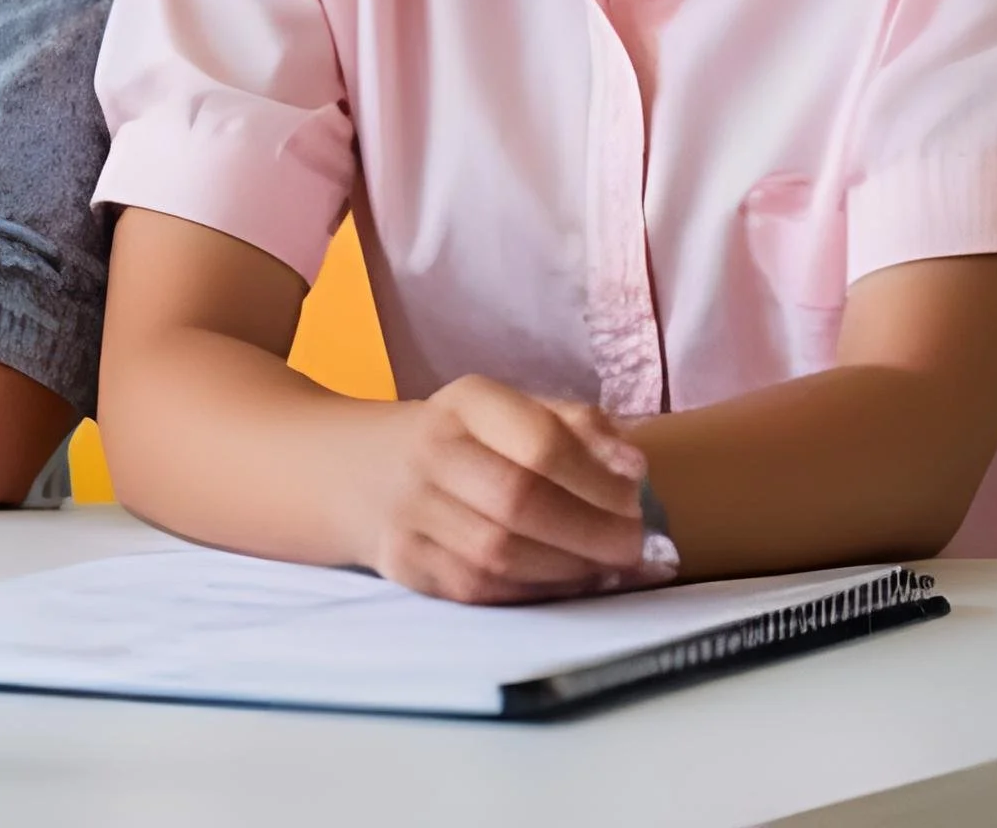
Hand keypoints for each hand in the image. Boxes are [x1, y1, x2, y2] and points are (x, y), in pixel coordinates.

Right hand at [347, 375, 660, 603]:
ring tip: (608, 567)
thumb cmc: (462, 441)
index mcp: (464, 404)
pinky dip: (536, 593)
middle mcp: (430, 452)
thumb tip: (632, 465)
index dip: (596, 474)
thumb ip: (575, 428)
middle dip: (591, 531)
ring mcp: (410, 511)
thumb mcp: (508, 413)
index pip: (538, 440)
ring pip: (500, 555)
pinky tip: (567, 584)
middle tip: (632, 545)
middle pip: (520, 501)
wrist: (359, 471)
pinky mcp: (405, 563)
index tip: (637, 490)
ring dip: (569, 569)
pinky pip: (481, 591)